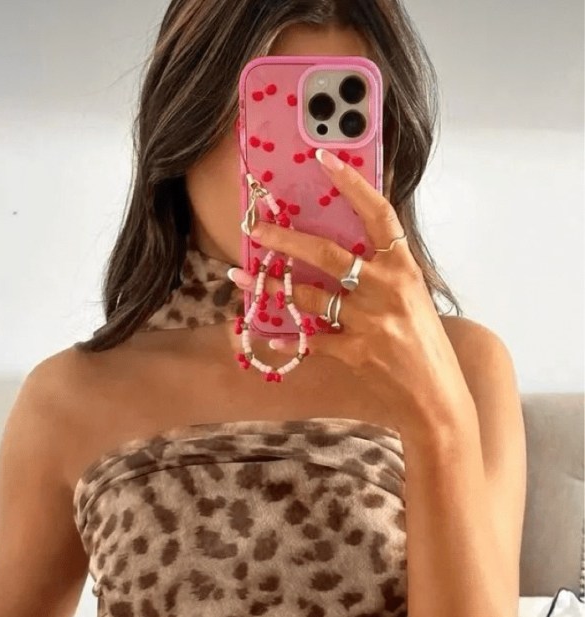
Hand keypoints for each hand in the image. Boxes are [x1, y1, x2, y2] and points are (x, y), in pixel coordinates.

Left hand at [232, 148, 471, 437]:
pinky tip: (266, 332)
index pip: (378, 214)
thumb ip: (383, 269)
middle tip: (255, 228)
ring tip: (239, 276)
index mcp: (405, 267)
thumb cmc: (425, 342)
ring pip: (308, 297)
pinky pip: (310, 340)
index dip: (351, 184)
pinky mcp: (355, 352)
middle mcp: (387, 289)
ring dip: (270, 287)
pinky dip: (286, 337)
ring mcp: (370, 322)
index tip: (324, 159)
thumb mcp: (413, 296)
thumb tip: (344, 244)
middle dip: (285, 240)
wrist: (437, 396)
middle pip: (327, 254)